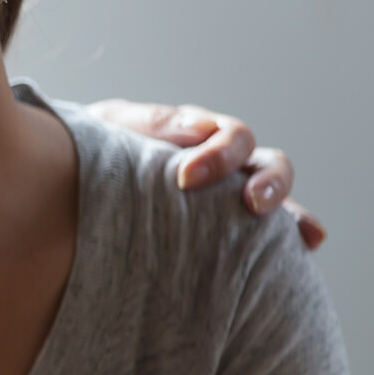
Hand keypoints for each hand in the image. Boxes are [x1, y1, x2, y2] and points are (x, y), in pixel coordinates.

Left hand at [87, 100, 325, 248]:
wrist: (66, 183)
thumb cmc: (89, 150)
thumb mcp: (110, 129)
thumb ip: (148, 124)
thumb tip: (197, 127)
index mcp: (194, 135)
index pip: (226, 135)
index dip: (218, 153)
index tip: (187, 180)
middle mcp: (220, 163)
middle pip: (264, 163)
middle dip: (267, 181)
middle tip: (251, 205)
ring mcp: (226, 197)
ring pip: (275, 199)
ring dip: (290, 212)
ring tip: (300, 236)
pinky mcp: (226, 231)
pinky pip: (267, 236)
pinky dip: (292, 241)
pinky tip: (307, 251)